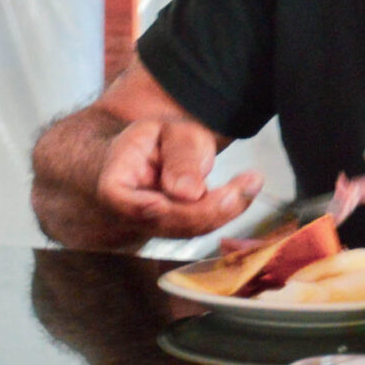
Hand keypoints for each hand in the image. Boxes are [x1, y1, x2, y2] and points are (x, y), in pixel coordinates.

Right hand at [94, 119, 262, 239]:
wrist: (152, 156)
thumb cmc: (155, 141)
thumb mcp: (168, 131)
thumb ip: (178, 157)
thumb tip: (187, 193)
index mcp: (114, 182)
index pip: (123, 200)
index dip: (149, 206)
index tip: (185, 195)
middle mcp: (129, 215)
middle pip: (165, 221)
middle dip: (208, 207)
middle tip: (244, 186)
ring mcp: (153, 229)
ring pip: (188, 229)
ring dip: (224, 209)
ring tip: (250, 182)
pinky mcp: (177, 233)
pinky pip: (202, 227)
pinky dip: (226, 209)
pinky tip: (247, 187)